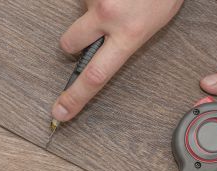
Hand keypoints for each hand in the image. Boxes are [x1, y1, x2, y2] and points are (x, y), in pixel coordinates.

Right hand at [52, 0, 182, 121]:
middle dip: (75, 41)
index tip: (60, 113)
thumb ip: (128, 38)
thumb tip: (106, 48)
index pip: (95, 76)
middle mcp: (108, 15)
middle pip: (68, 44)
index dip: (75, 98)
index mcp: (130, 33)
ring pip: (80, 12)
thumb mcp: (156, 20)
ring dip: (94, 7)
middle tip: (94, 30)